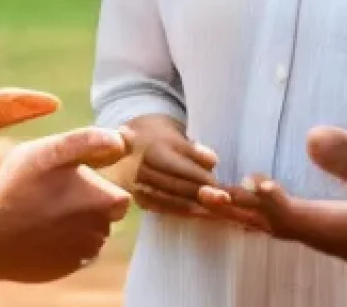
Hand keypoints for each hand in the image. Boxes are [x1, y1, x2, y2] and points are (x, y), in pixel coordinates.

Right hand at [0, 126, 133, 283]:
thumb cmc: (18, 188)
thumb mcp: (50, 150)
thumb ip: (89, 140)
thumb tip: (121, 140)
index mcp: (105, 202)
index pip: (120, 193)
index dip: (101, 185)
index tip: (78, 180)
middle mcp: (101, 233)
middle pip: (106, 214)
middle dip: (89, 204)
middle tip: (58, 193)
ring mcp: (82, 256)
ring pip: (90, 234)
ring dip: (77, 223)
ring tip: (47, 211)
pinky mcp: (63, 271)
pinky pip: (72, 252)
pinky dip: (63, 242)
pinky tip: (41, 231)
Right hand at [125, 116, 265, 229]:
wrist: (120, 144)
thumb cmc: (156, 133)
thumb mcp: (173, 130)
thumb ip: (192, 148)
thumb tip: (212, 162)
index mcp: (155, 147)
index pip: (183, 165)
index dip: (204, 178)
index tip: (223, 188)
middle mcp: (146, 168)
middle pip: (179, 185)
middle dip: (205, 196)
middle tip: (227, 203)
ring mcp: (141, 187)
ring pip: (174, 200)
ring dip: (199, 208)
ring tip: (222, 213)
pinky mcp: (141, 200)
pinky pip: (165, 209)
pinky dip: (186, 213)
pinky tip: (203, 216)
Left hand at [199, 126, 346, 287]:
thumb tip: (310, 138)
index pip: (296, 220)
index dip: (267, 201)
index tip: (243, 180)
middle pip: (286, 231)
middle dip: (246, 212)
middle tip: (203, 196)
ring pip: (297, 235)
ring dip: (260, 217)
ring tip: (225, 200)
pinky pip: (313, 234)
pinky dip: (284, 220)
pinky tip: (276, 213)